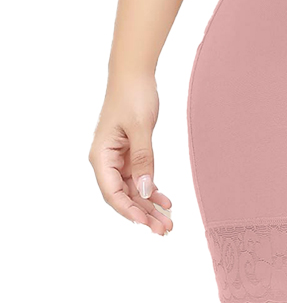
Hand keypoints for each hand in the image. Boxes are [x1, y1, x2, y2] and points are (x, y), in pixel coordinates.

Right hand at [89, 72, 172, 234]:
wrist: (134, 73)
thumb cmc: (132, 95)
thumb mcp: (140, 127)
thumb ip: (143, 159)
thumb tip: (144, 190)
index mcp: (101, 156)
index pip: (112, 192)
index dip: (129, 211)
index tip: (146, 224)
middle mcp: (106, 160)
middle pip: (123, 195)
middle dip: (143, 214)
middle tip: (164, 229)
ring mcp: (118, 157)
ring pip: (132, 189)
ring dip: (149, 205)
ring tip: (168, 221)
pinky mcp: (130, 152)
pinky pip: (139, 177)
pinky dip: (151, 188)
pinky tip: (165, 200)